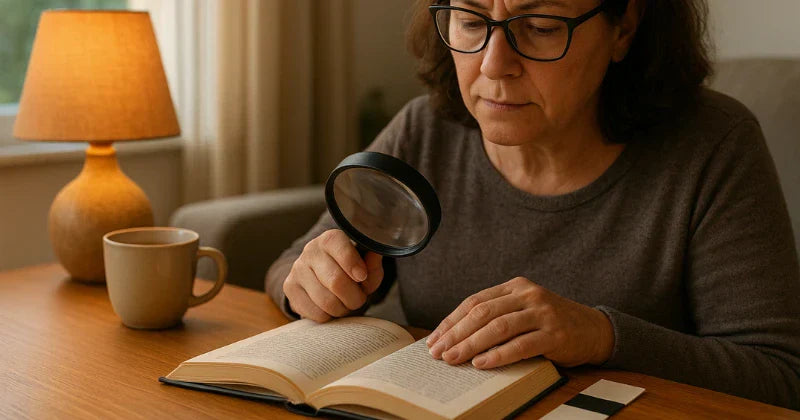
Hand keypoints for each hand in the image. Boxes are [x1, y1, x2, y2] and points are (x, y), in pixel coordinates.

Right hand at [283, 229, 383, 321]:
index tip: (362, 277)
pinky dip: (329, 316)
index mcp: (331, 239)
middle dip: (354, 297)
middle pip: (335, 281)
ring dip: (342, 309)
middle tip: (359, 299)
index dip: (353, 264)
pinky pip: (315, 313)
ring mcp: (297, 269)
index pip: (339, 247)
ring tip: (345, 304)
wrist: (322, 277)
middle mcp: (311, 250)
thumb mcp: (366, 266)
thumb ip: (372, 263)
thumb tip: (375, 254)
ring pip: (326, 301)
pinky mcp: (289, 288)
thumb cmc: (350, 271)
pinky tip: (331, 307)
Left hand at [426, 277, 613, 368]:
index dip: (451, 321)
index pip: (475, 301)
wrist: (593, 329)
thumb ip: (497, 315)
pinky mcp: (555, 334)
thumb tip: (455, 338)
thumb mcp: (523, 310)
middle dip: (456, 334)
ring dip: (471, 345)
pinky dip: (499, 355)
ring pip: (498, 327)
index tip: (434, 339)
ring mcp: (543, 313)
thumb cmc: (550, 323)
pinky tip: (482, 363)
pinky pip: (521, 344)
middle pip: (482, 313)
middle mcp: (528, 295)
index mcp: (515, 286)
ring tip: (454, 359)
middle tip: (438, 353)